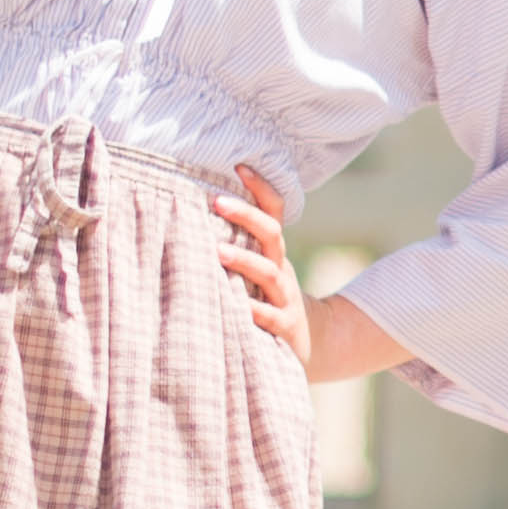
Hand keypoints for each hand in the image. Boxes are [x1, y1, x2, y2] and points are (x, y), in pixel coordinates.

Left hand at [215, 166, 414, 384]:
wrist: (313, 342)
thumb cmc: (270, 299)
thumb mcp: (260, 269)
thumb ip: (238, 246)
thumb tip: (194, 212)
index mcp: (274, 252)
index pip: (273, 211)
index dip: (260, 188)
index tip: (239, 166)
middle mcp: (280, 270)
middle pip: (270, 234)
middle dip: (246, 215)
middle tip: (217, 201)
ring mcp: (284, 298)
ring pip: (268, 274)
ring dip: (244, 260)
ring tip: (217, 250)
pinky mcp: (284, 328)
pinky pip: (269, 317)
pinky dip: (254, 311)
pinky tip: (237, 307)